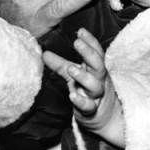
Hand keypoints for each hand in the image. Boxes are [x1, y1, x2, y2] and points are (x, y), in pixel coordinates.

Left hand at [43, 28, 123, 147]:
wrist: (105, 118)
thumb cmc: (88, 91)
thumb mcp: (75, 75)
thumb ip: (60, 64)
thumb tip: (44, 53)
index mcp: (95, 69)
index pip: (96, 52)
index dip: (90, 42)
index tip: (80, 31)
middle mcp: (99, 80)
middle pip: (98, 65)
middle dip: (89, 53)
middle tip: (77, 43)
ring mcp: (97, 96)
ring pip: (95, 86)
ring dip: (83, 76)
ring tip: (71, 69)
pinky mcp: (92, 111)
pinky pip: (89, 106)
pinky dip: (81, 101)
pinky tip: (72, 96)